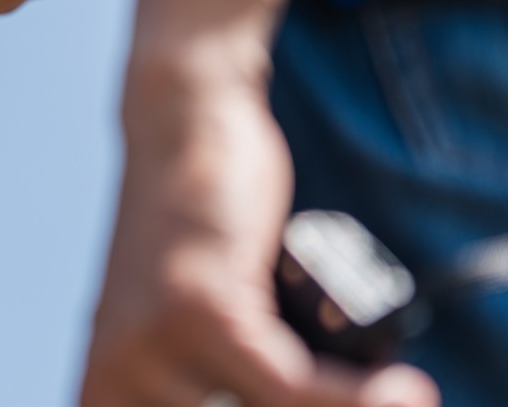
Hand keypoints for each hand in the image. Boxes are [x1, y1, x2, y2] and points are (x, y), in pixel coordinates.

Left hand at [80, 88, 438, 406]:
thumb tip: (285, 403)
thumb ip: (210, 382)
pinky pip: (289, 387)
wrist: (182, 129)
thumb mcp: (194, 326)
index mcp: (106, 396)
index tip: (305, 405)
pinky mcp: (198, 308)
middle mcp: (115, 385)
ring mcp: (151, 348)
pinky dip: (357, 397)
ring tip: (399, 400)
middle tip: (375, 400)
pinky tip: (401, 390)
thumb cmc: (199, 235)